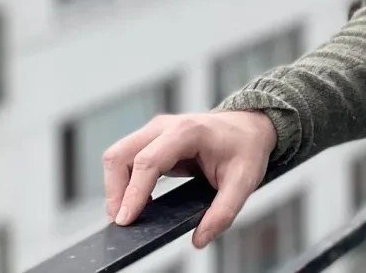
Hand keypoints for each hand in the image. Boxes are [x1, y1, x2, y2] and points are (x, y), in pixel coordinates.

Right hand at [103, 110, 277, 248]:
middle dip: (115, 191)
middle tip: (123, 222)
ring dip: (116, 186)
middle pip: (121, 155)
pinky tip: (137, 202)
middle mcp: (166, 127)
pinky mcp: (153, 139)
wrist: (250, 126)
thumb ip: (223, 212)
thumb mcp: (244, 182)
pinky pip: (127, 158)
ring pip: (118, 155)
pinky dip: (124, 181)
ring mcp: (156, 131)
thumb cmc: (246, 148)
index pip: (148, 161)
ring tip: (129, 214)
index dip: (133, 192)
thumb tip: (199, 239)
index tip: (125, 219)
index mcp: (188, 132)